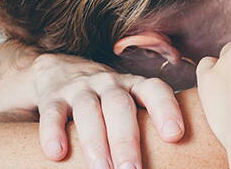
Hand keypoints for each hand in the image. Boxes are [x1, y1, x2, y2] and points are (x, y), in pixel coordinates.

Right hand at [31, 53, 184, 168]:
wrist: (62, 71)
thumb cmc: (110, 100)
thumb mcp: (132, 103)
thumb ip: (148, 124)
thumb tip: (178, 159)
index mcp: (135, 85)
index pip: (155, 90)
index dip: (166, 109)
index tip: (175, 135)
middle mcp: (110, 83)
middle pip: (120, 106)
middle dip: (127, 140)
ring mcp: (81, 88)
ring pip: (88, 111)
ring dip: (95, 143)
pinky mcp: (53, 97)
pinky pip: (53, 113)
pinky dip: (54, 132)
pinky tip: (57, 154)